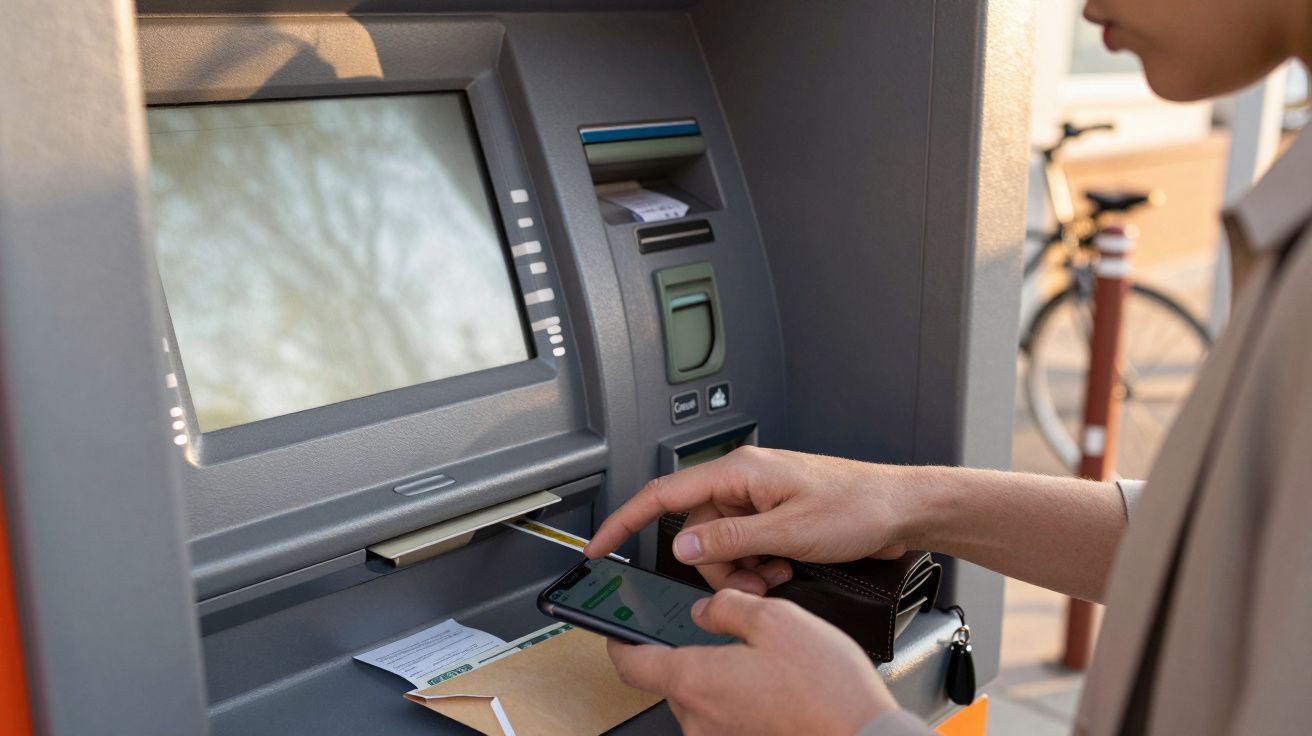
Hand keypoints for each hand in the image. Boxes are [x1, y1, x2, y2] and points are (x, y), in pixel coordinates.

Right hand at [585, 446, 919, 593]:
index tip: (600, 545)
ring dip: (740, 569)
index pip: (664, 494)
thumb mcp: (789, 532)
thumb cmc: (858, 505)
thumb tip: (682, 546)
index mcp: (739, 471)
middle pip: (695, 531)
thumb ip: (730, 540)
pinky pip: (745, 546)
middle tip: (748, 581)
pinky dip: (757, 565)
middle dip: (714, 565)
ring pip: (720, 544)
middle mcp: (743, 480)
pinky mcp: (774, 515)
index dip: (625, 521)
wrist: (901, 509)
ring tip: (777, 574)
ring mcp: (759, 498)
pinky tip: (784, 568)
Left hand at [608, 588, 898, 734]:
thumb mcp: (776, 619)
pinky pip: (727, 716)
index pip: (631, 663)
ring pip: (701, 698)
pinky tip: (774, 683)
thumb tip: (708, 608)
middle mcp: (700, 718)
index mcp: (695, 680)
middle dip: (687, 651)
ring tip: (763, 658)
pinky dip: (739, 696)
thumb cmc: (827, 690)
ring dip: (718, 675)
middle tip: (719, 630)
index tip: (614, 627)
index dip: (618, 640)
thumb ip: (729, 607)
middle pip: (670, 678)